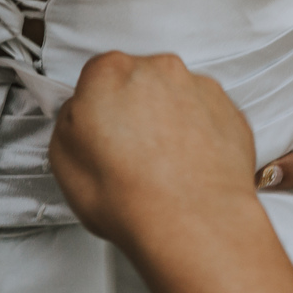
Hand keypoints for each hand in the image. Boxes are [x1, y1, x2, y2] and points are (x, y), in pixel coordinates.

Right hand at [49, 52, 256, 248]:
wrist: (191, 222)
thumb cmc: (128, 195)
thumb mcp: (63, 158)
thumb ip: (71, 121)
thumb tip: (81, 116)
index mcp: (109, 73)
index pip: (95, 77)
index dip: (94, 108)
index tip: (96, 131)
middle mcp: (158, 71)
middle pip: (138, 81)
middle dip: (133, 110)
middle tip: (126, 154)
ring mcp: (199, 90)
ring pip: (176, 98)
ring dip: (167, 122)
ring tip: (159, 168)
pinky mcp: (230, 114)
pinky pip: (207, 117)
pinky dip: (198, 136)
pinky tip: (184, 169)